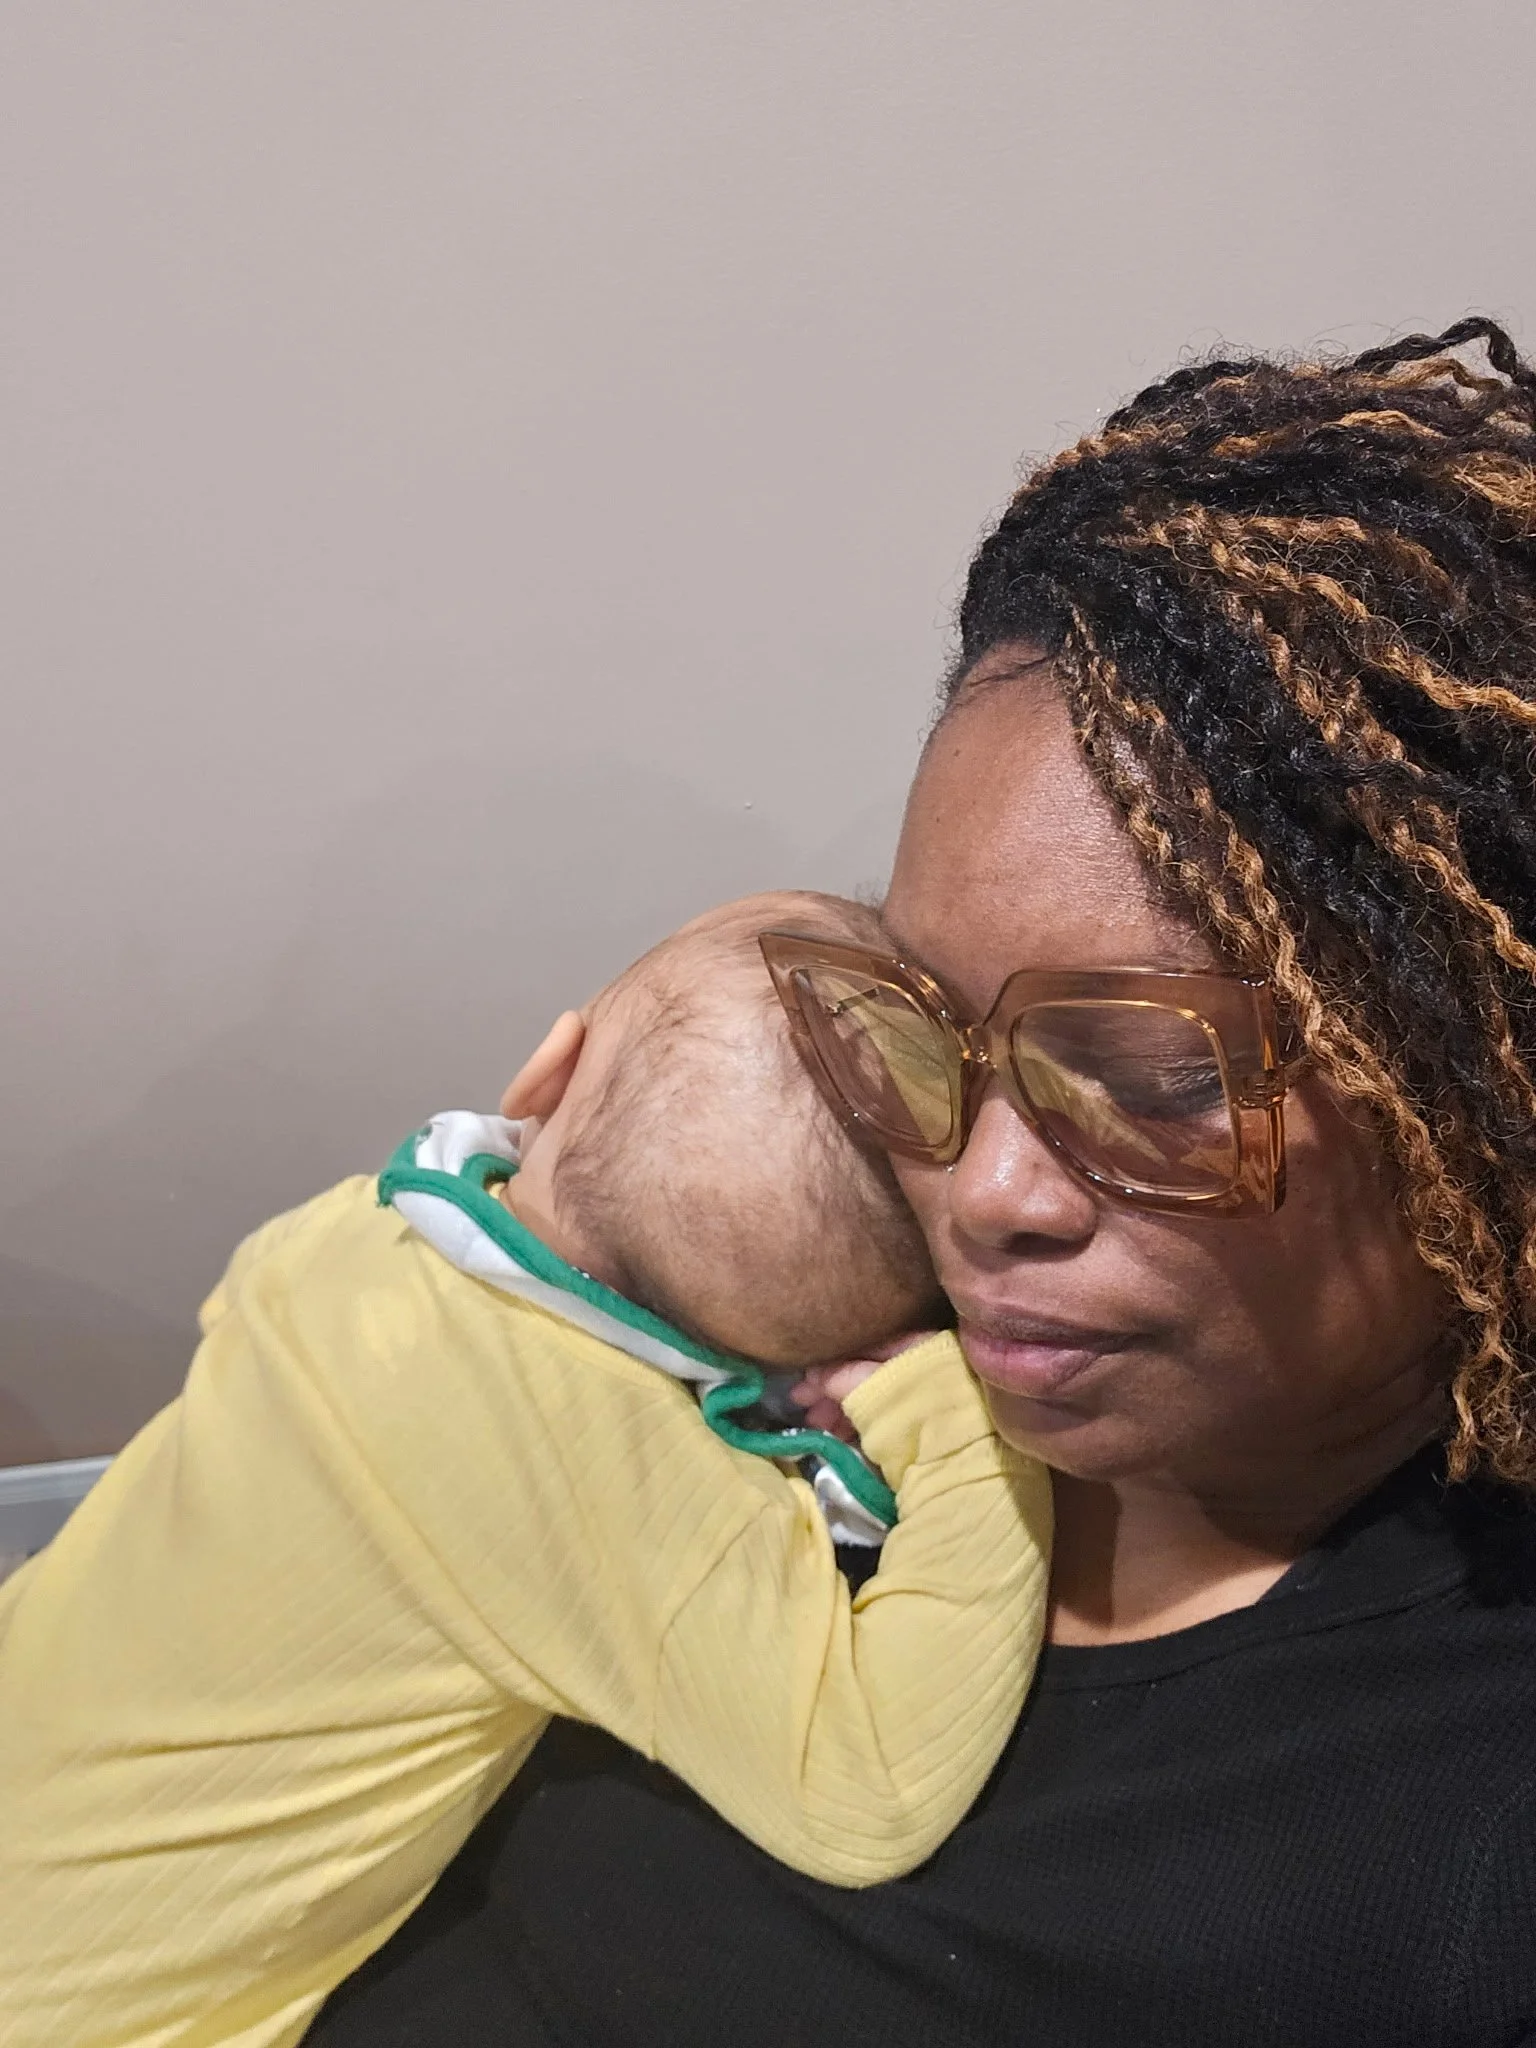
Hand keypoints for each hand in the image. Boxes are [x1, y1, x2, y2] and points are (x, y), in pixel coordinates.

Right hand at [788, 1331, 940, 1443]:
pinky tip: (836, 1435)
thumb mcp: (872, 1387)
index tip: (803, 1378)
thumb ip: (842, 1376)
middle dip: (830, 1387)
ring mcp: (922, 1393)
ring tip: (814, 1425)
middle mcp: (920, 1363)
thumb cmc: (915, 1409)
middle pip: (864, 1369)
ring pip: (871, 1394)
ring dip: (839, 1408)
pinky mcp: (921, 1420)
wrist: (960, 1457)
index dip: (829, 1359)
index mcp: (914, 1344)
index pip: (863, 1343)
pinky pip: (882, 1414)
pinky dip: (858, 1422)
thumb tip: (815, 1373)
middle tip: (799, 1403)